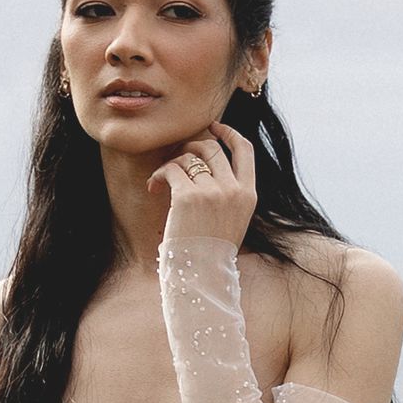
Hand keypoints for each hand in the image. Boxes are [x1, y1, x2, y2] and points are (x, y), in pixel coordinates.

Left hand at [148, 120, 255, 247]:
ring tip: (163, 182)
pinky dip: (159, 175)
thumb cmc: (212, 252)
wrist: (201, 275)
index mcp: (249, 195)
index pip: (245, 150)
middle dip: (191, 148)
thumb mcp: (234, 220)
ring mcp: (211, 192)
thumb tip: (209, 165)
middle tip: (178, 160)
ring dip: (172, 165)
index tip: (213, 127)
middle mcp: (233, 190)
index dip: (229, 133)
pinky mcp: (187, 196)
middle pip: (211, 148)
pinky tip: (153, 187)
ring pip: (187, 158)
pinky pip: (170, 170)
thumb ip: (229, 193)